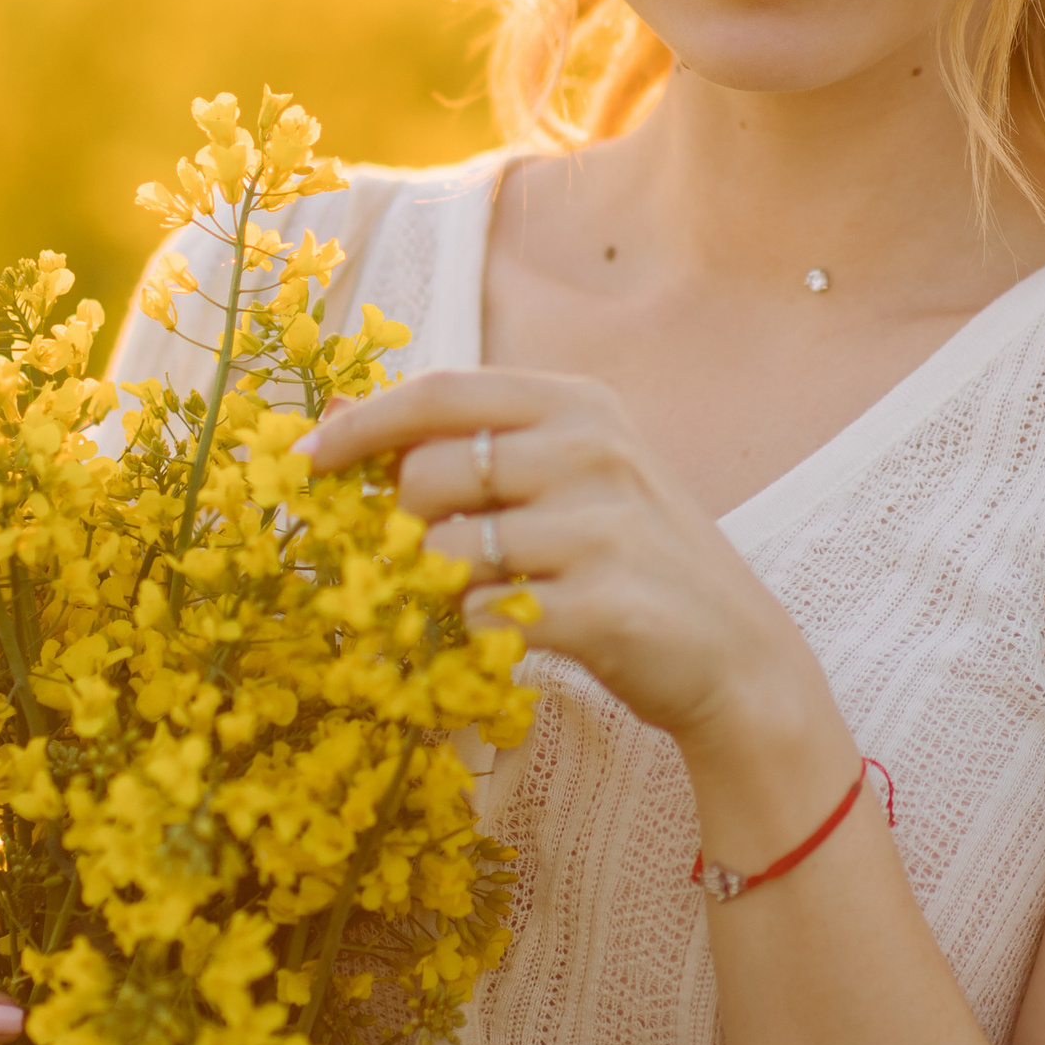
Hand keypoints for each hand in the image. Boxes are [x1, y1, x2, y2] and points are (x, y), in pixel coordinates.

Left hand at [300, 367, 824, 756]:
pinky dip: (475, 633)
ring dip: (443, 588)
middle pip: (426, 474)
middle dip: (408, 524)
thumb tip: (344, 418)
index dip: (362, 423)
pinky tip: (516, 632)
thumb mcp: (573, 475)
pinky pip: (478, 615)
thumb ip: (477, 444)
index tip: (309, 457)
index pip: (442, 390)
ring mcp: (601, 527)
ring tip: (495, 596)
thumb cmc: (631, 558)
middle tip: (448, 555)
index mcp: (580, 404)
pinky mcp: (600, 605)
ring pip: (444, 551)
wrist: (735, 654)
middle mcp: (592, 450)